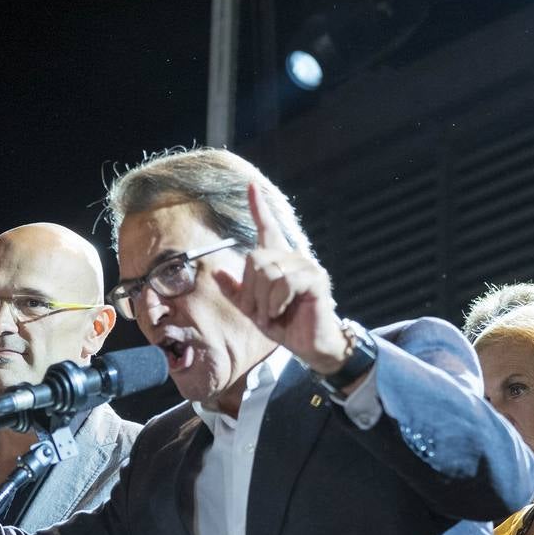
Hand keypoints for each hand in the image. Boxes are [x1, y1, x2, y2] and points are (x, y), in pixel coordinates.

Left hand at [213, 183, 349, 373]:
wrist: (310, 347)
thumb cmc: (286, 325)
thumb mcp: (254, 309)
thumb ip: (237, 291)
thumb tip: (217, 271)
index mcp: (278, 261)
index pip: (268, 228)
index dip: (259, 208)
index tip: (251, 187)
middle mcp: (293, 258)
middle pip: (255, 258)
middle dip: (251, 291)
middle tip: (260, 313)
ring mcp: (306, 266)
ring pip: (268, 271)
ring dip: (263, 301)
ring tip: (272, 315)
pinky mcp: (316, 279)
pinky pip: (284, 282)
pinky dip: (276, 301)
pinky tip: (281, 311)